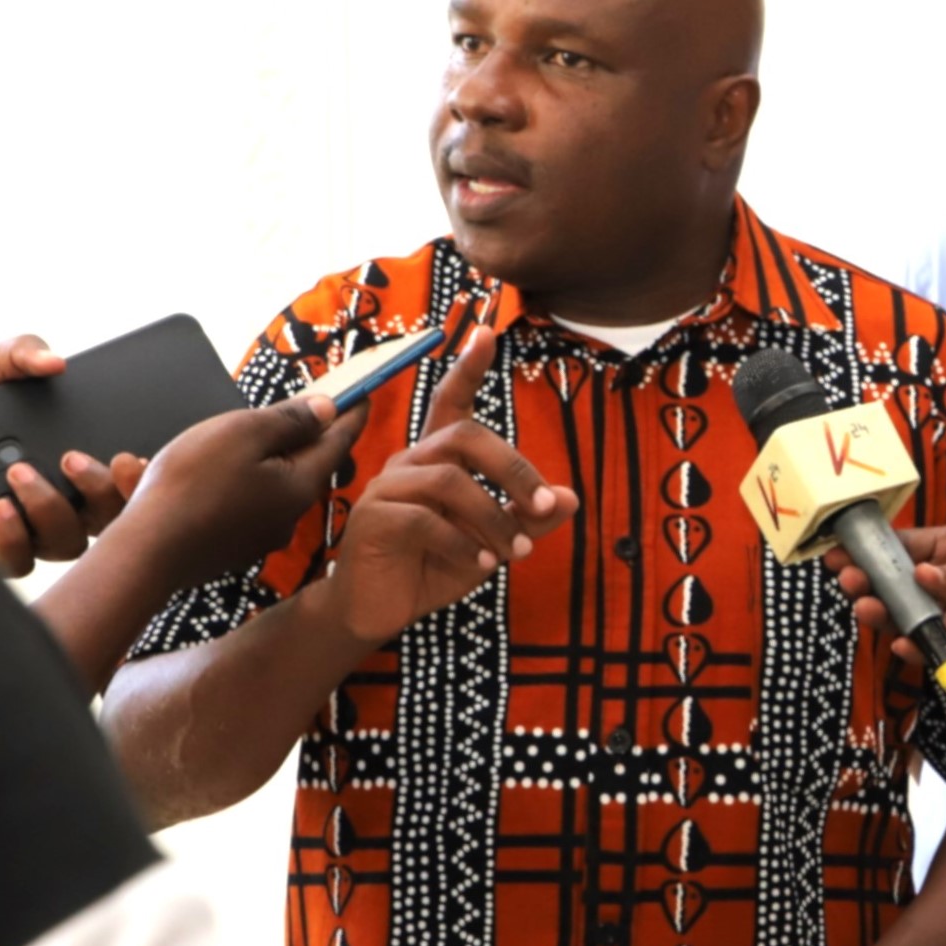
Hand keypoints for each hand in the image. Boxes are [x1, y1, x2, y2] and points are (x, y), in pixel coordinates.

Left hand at [0, 333, 139, 577]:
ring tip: (20, 475)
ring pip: (66, 544)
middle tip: (72, 460)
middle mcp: (61, 505)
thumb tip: (54, 362)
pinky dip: (15, 539)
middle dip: (99, 493)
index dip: (135, 480)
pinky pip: (18, 562)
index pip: (123, 483)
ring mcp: (31, 532)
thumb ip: (23, 355)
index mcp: (74, 467)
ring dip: (52, 511)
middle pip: (105, 520)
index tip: (130, 458)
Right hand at [112, 393, 368, 591]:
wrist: (147, 551)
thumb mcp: (244, 433)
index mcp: (300, 486)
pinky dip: (235, 480)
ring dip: (264, 457)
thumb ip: (289, 420)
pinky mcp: (231, 546)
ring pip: (271, 483)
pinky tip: (210, 468)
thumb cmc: (194, 484)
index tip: (363, 394)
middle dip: (306, 435)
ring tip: (245, 433)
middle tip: (308, 406)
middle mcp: (288, 515)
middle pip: (306, 464)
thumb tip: (326, 410)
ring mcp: (259, 535)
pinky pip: (242, 502)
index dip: (350, 414)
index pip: (338, 442)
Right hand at [333, 327, 577, 644]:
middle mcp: (410, 462)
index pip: (450, 402)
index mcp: (436, 459)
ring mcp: (387, 487)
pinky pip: (424, 520)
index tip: (486, 332)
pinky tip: (484, 564)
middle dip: (513, 469)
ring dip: (493, 517)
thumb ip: (527, 520)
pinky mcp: (373, 519)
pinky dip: (462, 543)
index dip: (467, 368)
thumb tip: (571, 498)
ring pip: (448, 480)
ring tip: (517, 553)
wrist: (376, 612)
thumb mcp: (492, 543)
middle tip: (545, 507)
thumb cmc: (432, 568)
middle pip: (463, 435)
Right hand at [827, 524, 945, 686]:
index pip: (907, 546)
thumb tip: (921, 573)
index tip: (844, 549)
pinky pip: (928, 650)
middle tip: (848, 580)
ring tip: (865, 607)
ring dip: (883, 613)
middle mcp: (945, 583)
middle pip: (897, 583)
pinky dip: (913, 648)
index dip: (875, 548)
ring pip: (906, 617)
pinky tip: (903, 643)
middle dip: (869, 580)